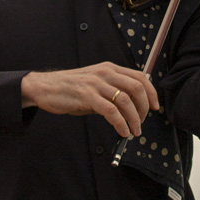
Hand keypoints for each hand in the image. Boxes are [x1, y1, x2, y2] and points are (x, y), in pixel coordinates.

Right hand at [20, 63, 159, 137]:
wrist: (44, 87)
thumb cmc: (70, 88)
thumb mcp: (94, 85)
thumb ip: (112, 92)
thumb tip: (130, 108)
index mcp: (109, 68)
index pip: (139, 76)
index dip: (151, 92)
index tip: (155, 107)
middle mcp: (105, 73)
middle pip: (137, 88)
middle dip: (144, 108)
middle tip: (143, 122)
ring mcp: (96, 84)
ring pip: (126, 100)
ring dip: (134, 119)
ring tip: (134, 131)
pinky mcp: (87, 96)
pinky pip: (111, 111)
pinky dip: (121, 123)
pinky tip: (122, 131)